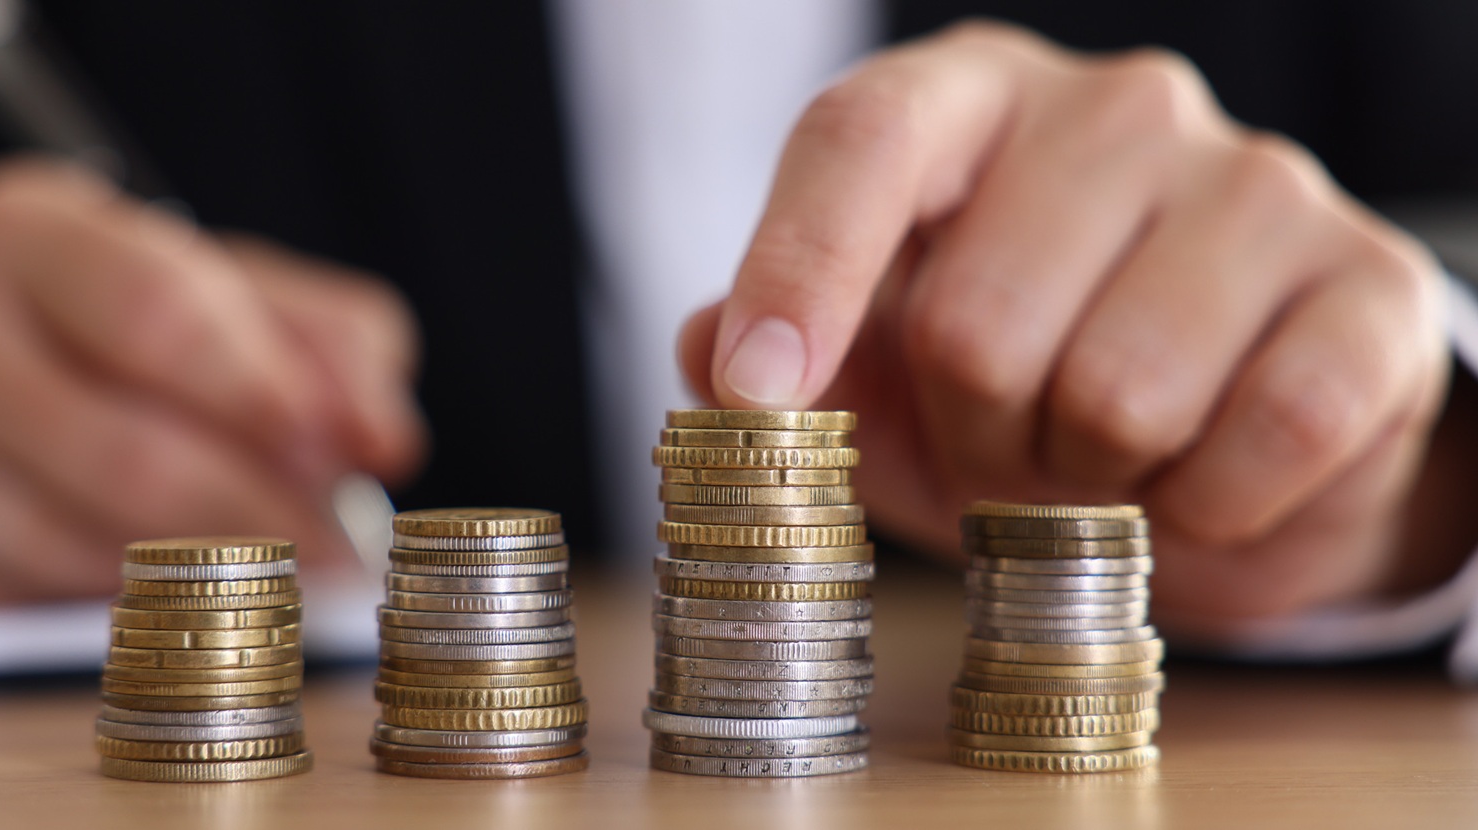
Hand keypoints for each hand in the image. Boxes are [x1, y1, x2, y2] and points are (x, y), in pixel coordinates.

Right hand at [0, 158, 425, 605]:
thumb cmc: (109, 323)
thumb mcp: (223, 290)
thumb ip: (325, 342)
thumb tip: (384, 438)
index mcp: (30, 237)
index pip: (158, 317)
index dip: (263, 396)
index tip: (342, 454)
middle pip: (130, 455)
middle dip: (263, 515)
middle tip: (341, 548)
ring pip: (85, 551)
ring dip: (204, 581)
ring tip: (272, 569)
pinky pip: (32, 610)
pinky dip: (125, 613)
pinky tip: (166, 590)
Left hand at [679, 21, 1454, 635]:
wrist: (1238, 436)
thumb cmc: (1033, 384)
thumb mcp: (886, 374)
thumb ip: (787, 354)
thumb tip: (700, 348)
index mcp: (968, 102)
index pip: (859, 140)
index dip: (796, 269)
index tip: (759, 390)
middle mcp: (1113, 109)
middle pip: (973, 321)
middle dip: (974, 434)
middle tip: (1010, 445)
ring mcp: (1256, 184)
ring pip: (1116, 392)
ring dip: (1089, 479)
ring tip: (1106, 454)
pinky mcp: (1371, 289)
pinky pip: (1263, 438)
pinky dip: (1209, 508)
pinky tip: (1207, 473)